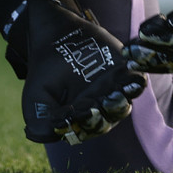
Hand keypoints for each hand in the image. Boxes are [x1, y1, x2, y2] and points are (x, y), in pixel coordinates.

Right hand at [19, 0, 145, 143]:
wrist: (57, 37)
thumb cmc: (45, 72)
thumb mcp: (36, 96)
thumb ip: (40, 121)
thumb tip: (56, 135)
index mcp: (81, 121)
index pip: (86, 129)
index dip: (86, 122)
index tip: (82, 113)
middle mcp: (100, 110)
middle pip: (108, 119)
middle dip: (106, 113)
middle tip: (102, 103)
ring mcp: (114, 92)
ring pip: (123, 103)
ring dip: (121, 100)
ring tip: (117, 92)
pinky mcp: (125, 74)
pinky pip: (136, 81)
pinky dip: (135, 80)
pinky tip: (130, 74)